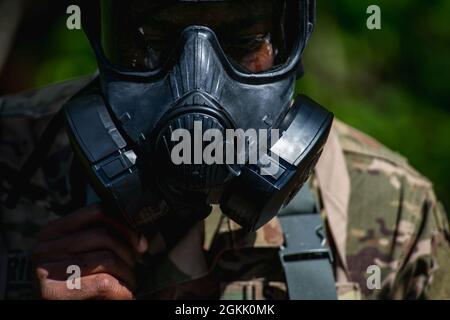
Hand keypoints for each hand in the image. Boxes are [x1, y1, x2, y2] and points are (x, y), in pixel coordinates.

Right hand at [32, 204, 147, 299]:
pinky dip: (122, 291)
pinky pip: (103, 282)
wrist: (45, 307)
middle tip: (133, 269)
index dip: (124, 226)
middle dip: (128, 253)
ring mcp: (46, 270)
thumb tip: (139, 237)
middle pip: (104, 235)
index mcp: (52, 233)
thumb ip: (99, 240)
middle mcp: (45, 248)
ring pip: (106, 258)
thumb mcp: (81, 256)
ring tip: (130, 284)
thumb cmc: (74, 287)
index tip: (140, 243)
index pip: (96, 212)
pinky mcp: (53, 293)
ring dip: (127, 274)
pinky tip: (125, 296)